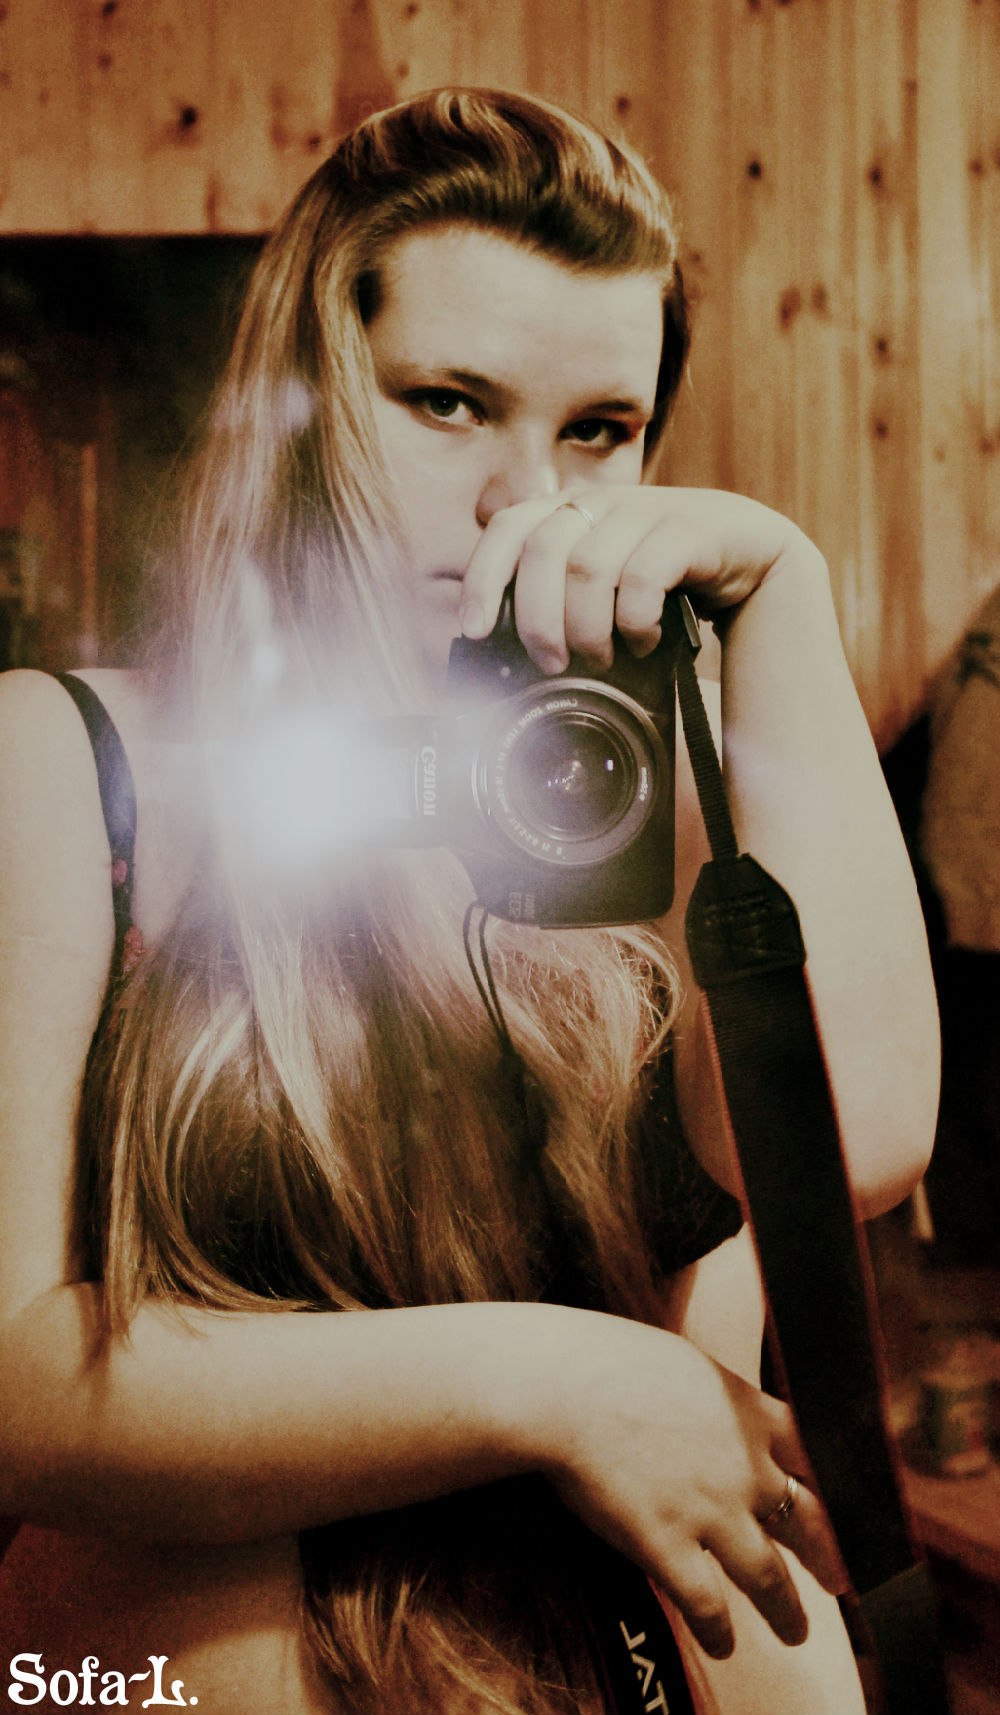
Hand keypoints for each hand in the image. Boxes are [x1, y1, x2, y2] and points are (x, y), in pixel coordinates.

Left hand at [459, 486, 820, 673]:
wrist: (752, 558)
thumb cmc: (667, 579)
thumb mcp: (605, 582)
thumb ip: (558, 593)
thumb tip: (501, 642)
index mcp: (570, 509)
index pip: (506, 528)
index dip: (483, 578)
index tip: (475, 630)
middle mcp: (602, 501)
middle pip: (543, 552)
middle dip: (539, 620)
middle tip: (552, 664)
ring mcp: (646, 510)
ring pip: (589, 569)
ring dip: (588, 629)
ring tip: (601, 659)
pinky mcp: (689, 530)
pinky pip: (643, 577)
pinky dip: (636, 622)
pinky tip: (644, 642)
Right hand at [531, 1316, 844, 1659]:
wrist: (564, 1386)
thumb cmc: (610, 1361)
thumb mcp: (687, 1363)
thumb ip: (715, 1395)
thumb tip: (715, 1403)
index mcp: (750, 1413)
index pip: (814, 1455)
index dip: (833, 1486)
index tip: (841, 1507)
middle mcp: (744, 1466)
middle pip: (807, 1521)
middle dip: (827, 1557)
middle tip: (836, 1580)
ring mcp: (710, 1510)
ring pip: (768, 1576)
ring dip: (786, 1611)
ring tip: (794, 1630)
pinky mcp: (668, 1545)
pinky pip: (707, 1604)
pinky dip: (719, 1631)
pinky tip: (722, 1645)